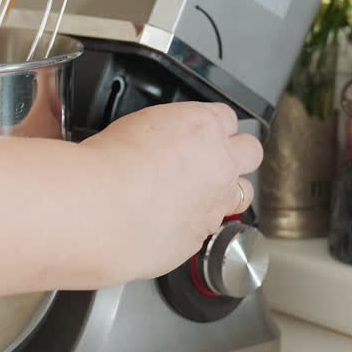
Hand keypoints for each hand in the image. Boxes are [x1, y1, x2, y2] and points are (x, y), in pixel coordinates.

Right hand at [83, 102, 261, 284]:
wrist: (100, 210)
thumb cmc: (108, 165)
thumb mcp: (135, 125)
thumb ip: (164, 132)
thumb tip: (162, 141)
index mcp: (202, 125)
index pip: (227, 117)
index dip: (212, 126)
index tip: (200, 132)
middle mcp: (220, 162)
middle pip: (251, 151)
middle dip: (235, 153)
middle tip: (211, 160)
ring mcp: (217, 201)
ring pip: (244, 192)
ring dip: (227, 191)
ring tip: (197, 194)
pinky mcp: (204, 234)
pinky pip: (211, 226)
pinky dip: (196, 223)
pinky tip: (170, 220)